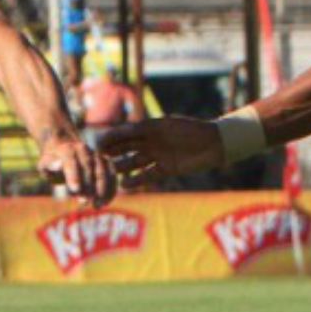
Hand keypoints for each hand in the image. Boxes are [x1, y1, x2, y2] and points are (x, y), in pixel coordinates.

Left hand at [37, 133, 114, 206]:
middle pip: (88, 166)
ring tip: (96, 206)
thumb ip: (49, 165)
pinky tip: (105, 202)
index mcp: (67, 149)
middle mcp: (83, 149)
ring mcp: (96, 155)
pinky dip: (111, 188)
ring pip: (103, 170)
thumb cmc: (52, 162)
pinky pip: (112, 173)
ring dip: (102, 188)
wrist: (64, 148)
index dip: (73, 175)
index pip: (70, 161)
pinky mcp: (105, 161)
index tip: (75, 189)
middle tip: (83, 202)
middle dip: (88, 185)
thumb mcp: (44, 164)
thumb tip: (57, 165)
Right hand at [98, 117, 224, 188]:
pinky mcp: (165, 169)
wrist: (214, 144)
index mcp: (149, 128)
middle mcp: (150, 142)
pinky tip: (124, 185)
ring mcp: (157, 156)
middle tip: (96, 160)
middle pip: (126, 148)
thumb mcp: (167, 127)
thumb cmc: (191, 129)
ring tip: (107, 174)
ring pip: (134, 162)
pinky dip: (136, 180)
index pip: (125, 133)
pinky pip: (147, 175)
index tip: (97, 142)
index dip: (111, 138)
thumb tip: (125, 129)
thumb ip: (146, 130)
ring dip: (121, 168)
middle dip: (112, 153)